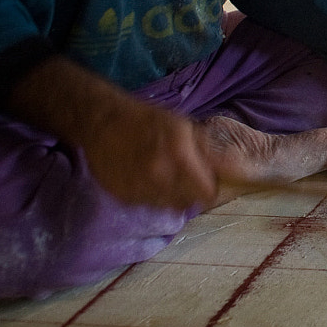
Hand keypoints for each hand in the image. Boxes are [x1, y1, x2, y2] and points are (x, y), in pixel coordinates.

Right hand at [9, 56, 215, 209]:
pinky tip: (145, 179)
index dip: (209, 188)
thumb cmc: (145, 119)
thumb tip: (225, 167)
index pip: (206, 193)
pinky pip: (147, 205)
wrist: (101, 122)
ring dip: (170, 195)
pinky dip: (150, 196)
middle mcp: (160, 176)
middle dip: (190, 192)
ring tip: (163, 177)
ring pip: (168, 206)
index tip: (206, 183)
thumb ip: (204, 148)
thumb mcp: (181, 125)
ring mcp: (140, 189)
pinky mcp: (123, 197)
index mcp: (179, 155)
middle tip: (184, 179)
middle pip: (189, 203)